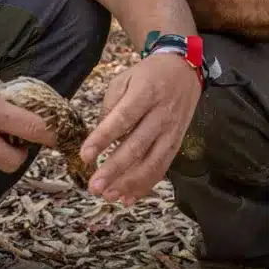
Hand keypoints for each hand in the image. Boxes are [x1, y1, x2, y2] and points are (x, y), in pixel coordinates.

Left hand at [79, 52, 200, 204]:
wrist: (183, 71)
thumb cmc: (148, 75)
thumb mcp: (124, 79)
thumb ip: (110, 106)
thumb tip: (99, 137)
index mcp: (145, 93)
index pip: (122, 119)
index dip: (103, 138)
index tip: (85, 156)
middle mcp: (161, 114)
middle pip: (137, 146)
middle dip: (114, 169)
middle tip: (94, 187)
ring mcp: (171, 131)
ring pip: (152, 162)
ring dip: (130, 183)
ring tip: (109, 196)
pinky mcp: (177, 143)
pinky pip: (162, 168)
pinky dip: (146, 185)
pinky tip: (128, 197)